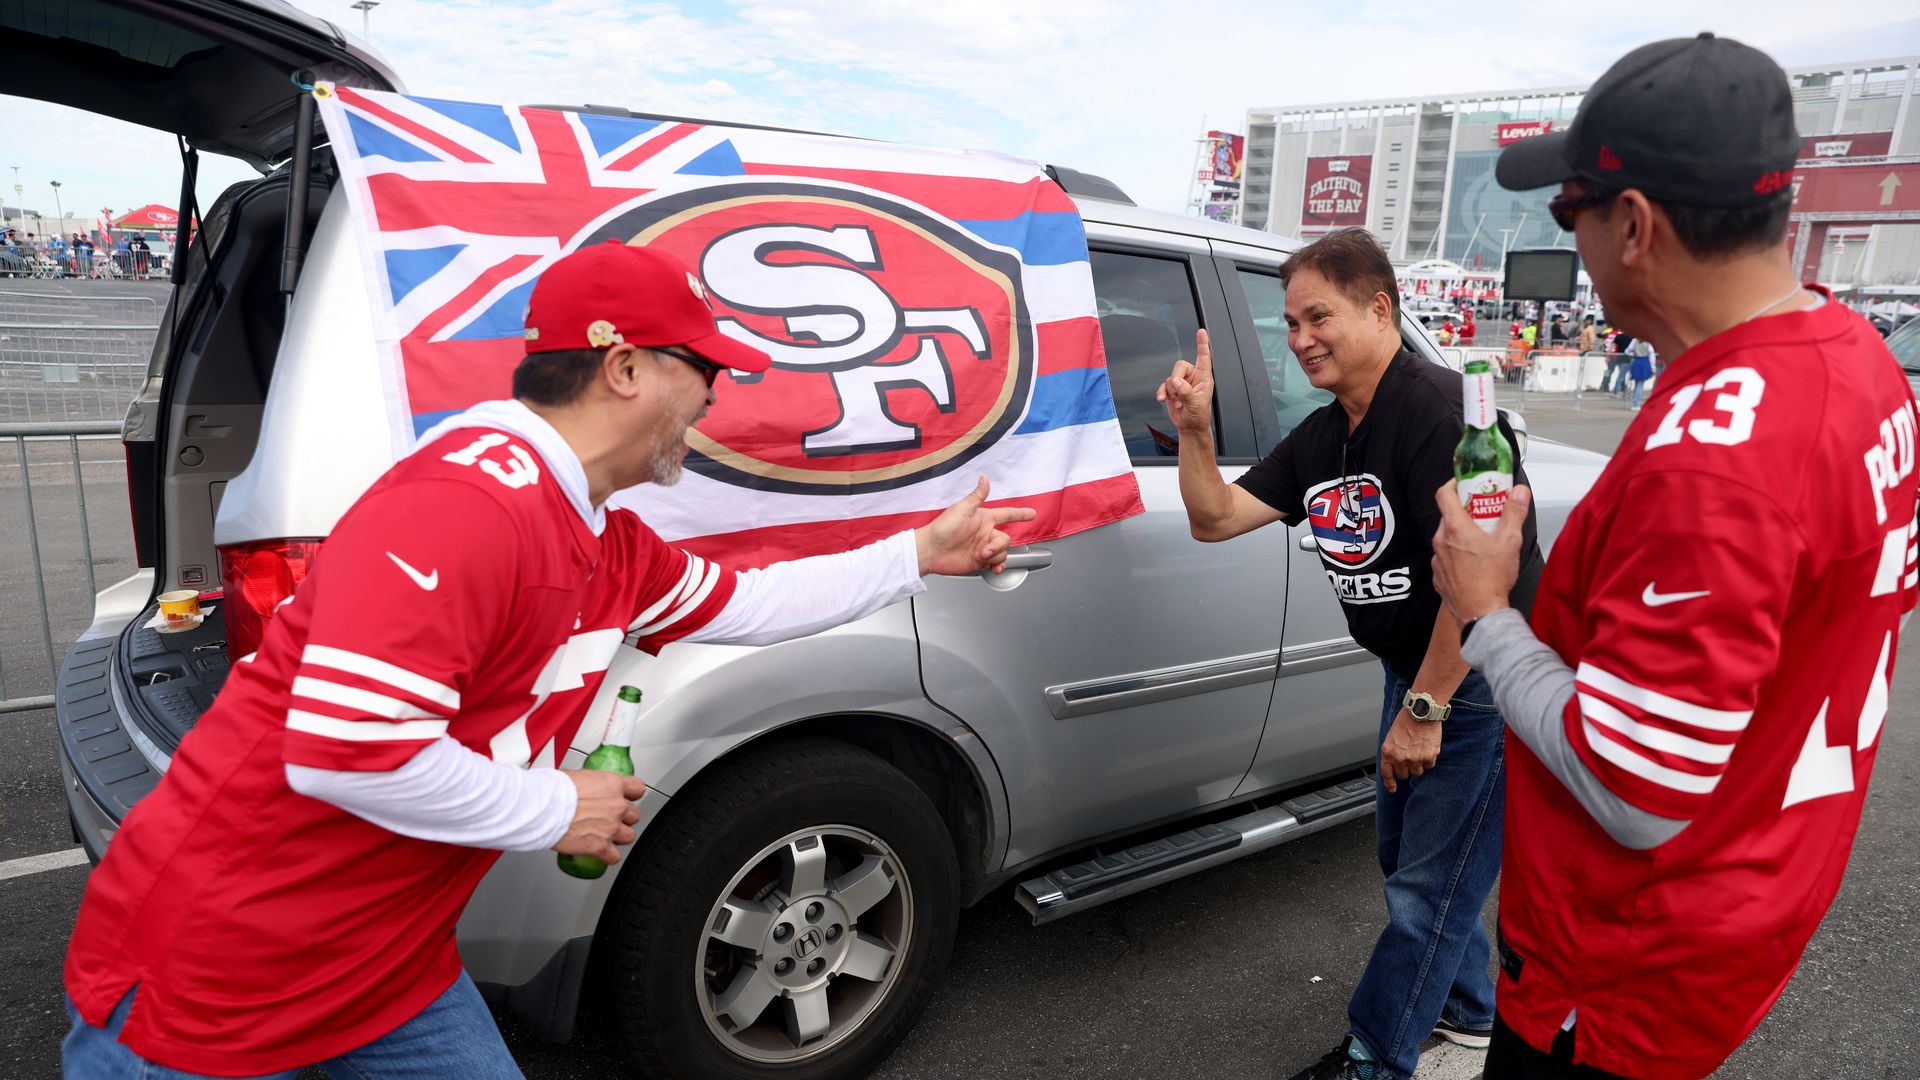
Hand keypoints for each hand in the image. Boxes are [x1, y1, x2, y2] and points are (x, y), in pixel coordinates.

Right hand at [552, 769, 647, 864]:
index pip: (638, 788)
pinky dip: (608, 856)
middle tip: (610, 819)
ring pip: (629, 836)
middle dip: (623, 818)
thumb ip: (590, 783)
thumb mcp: (577, 775)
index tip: (627, 798)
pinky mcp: (600, 847)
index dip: (632, 795)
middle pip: (634, 815)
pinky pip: (614, 857)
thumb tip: (584, 785)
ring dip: (618, 837)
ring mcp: (610, 828)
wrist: (544, 808)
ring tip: (605, 836)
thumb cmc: (555, 790)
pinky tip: (600, 852)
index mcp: (613, 785)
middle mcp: (616, 806)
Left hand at [915, 476, 1038, 575]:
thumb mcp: (962, 509)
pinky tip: (993, 567)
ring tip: (981, 556)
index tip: (1032, 514)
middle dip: (999, 546)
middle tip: (985, 549)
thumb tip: (985, 478)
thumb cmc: (943, 528)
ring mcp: (983, 549)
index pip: (1007, 514)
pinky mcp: (979, 562)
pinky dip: (997, 567)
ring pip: (1003, 553)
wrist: (931, 551)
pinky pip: (996, 564)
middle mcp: (985, 534)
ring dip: (995, 556)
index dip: (1020, 514)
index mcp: (984, 519)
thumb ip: (977, 496)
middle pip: (1007, 539)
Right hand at [1154, 329, 1213, 436]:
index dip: (1202, 344)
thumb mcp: (1195, 404)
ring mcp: (1182, 383)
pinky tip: (1163, 400)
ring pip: (1170, 377)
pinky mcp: (1172, 390)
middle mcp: (1193, 377)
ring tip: (1178, 403)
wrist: (1189, 427)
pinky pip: (1164, 385)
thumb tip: (1175, 381)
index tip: (1201, 332)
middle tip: (1179, 393)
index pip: (1204, 357)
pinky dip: (1162, 392)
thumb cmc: (1199, 416)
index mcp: (1204, 378)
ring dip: (1171, 391)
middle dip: (1176, 380)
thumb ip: (1185, 391)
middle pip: (1180, 366)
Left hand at [1380, 708, 1440, 793]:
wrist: (1421, 711)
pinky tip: (1428, 748)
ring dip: (1419, 764)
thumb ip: (1393, 751)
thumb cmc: (1407, 719)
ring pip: (1417, 772)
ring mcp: (1415, 759)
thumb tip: (1395, 763)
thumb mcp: (1392, 736)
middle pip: (1404, 775)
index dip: (1390, 782)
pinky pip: (1429, 765)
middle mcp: (1400, 758)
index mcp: (1388, 751)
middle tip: (1411, 758)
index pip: (1387, 773)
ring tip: (1420, 750)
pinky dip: (1429, 759)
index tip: (1392, 788)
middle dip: (1406, 769)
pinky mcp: (1428, 757)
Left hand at [1430, 480, 1529, 624]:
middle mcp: (1440, 541)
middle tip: (1484, 513)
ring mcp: (1437, 559)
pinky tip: (1474, 561)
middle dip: (1465, 511)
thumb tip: (1519, 492)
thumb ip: (1514, 512)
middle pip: (1448, 515)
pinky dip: (1457, 554)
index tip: (1466, 483)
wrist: (1481, 614)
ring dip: (1461, 534)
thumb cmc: (1492, 579)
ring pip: (1447, 537)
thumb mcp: (1509, 541)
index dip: (1453, 484)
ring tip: (1483, 539)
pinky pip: (1446, 556)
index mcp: (1455, 528)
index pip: (1443, 494)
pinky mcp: (1438, 575)